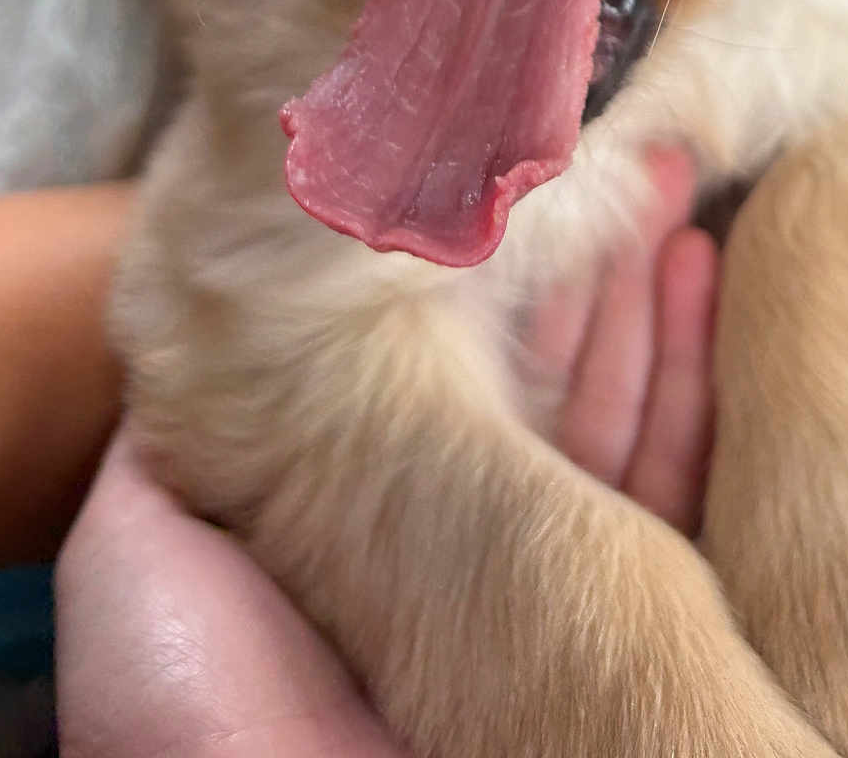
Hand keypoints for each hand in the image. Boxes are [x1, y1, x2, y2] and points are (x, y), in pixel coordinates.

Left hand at [56, 149, 718, 756]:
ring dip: (652, 296)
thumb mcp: (147, 542)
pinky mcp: (632, 617)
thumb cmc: (198, 699)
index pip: (446, 369)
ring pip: (624, 410)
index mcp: (369, 516)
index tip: (524, 167)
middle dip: (595, 263)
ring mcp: (553, 578)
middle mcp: (463, 540)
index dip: (493, 268)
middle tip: (636, 149)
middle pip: (550, 375)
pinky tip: (701, 272)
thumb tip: (208, 329)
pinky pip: (681, 475)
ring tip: (682, 183)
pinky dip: (697, 373)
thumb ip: (190, 442)